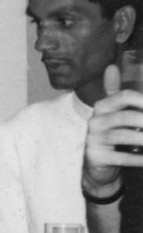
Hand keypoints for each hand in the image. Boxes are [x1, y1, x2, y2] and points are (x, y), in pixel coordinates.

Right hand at [84, 65, 142, 189]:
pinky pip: (122, 157)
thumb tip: (111, 66)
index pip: (124, 96)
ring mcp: (93, 140)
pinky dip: (139, 158)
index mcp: (102, 107)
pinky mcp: (95, 157)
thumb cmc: (112, 135)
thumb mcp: (114, 113)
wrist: (97, 166)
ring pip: (124, 136)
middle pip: (126, 116)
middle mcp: (94, 121)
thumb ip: (116, 92)